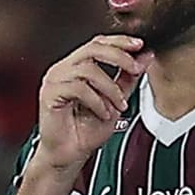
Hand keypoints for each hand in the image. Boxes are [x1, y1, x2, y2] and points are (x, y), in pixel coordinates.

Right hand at [34, 36, 144, 175]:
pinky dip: (97, 101)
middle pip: (92, 48)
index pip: (98, 43)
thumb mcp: (116, 100)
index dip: (119, 41)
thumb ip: (129, 79)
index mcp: (78, 66)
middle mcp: (64, 69)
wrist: (71, 153)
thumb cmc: (87, 129)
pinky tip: (103, 113)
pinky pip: (78, 88)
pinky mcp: (49, 94)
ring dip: (110, 88)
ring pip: (88, 69)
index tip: (140, 45)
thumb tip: (145, 57)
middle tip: (135, 69)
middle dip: (119, 57)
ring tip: (118, 106)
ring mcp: (55, 80)